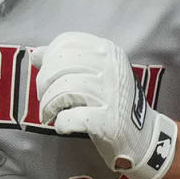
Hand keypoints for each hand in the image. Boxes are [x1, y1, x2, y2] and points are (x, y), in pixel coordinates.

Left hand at [31, 32, 178, 178]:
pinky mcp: (108, 121)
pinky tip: (63, 125)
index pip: (66, 42)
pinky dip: (61, 123)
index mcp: (109, 52)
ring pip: (62, 90)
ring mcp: (111, 94)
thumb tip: (36, 53)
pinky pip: (71, 117)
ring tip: (49, 114)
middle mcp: (111, 68)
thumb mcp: (96, 73)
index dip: (49, 59)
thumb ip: (67, 60)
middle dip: (43, 84)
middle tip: (45, 98)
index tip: (49, 77)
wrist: (143, 136)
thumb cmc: (113, 102)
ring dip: (48, 105)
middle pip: (60, 65)